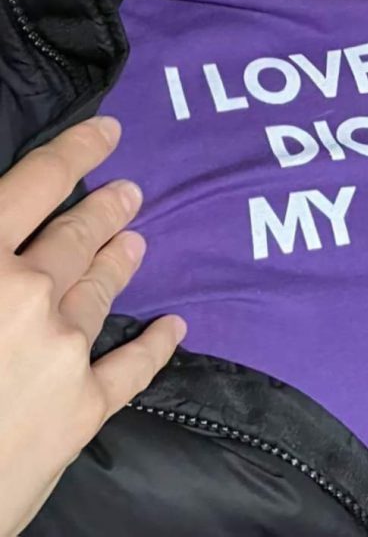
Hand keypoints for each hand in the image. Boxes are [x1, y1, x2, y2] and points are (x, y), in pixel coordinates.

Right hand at [0, 118, 185, 536]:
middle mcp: (30, 296)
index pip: (37, 185)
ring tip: (138, 243)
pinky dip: (156, 348)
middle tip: (131, 194)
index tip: (108, 130)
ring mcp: (63, 352)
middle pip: (77, 238)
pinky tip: (176, 329)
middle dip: (105, 211)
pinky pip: (130, 370)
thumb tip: (4, 231)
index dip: (75, 152)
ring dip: (121, 263)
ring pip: (101, 292)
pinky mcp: (82, 410)